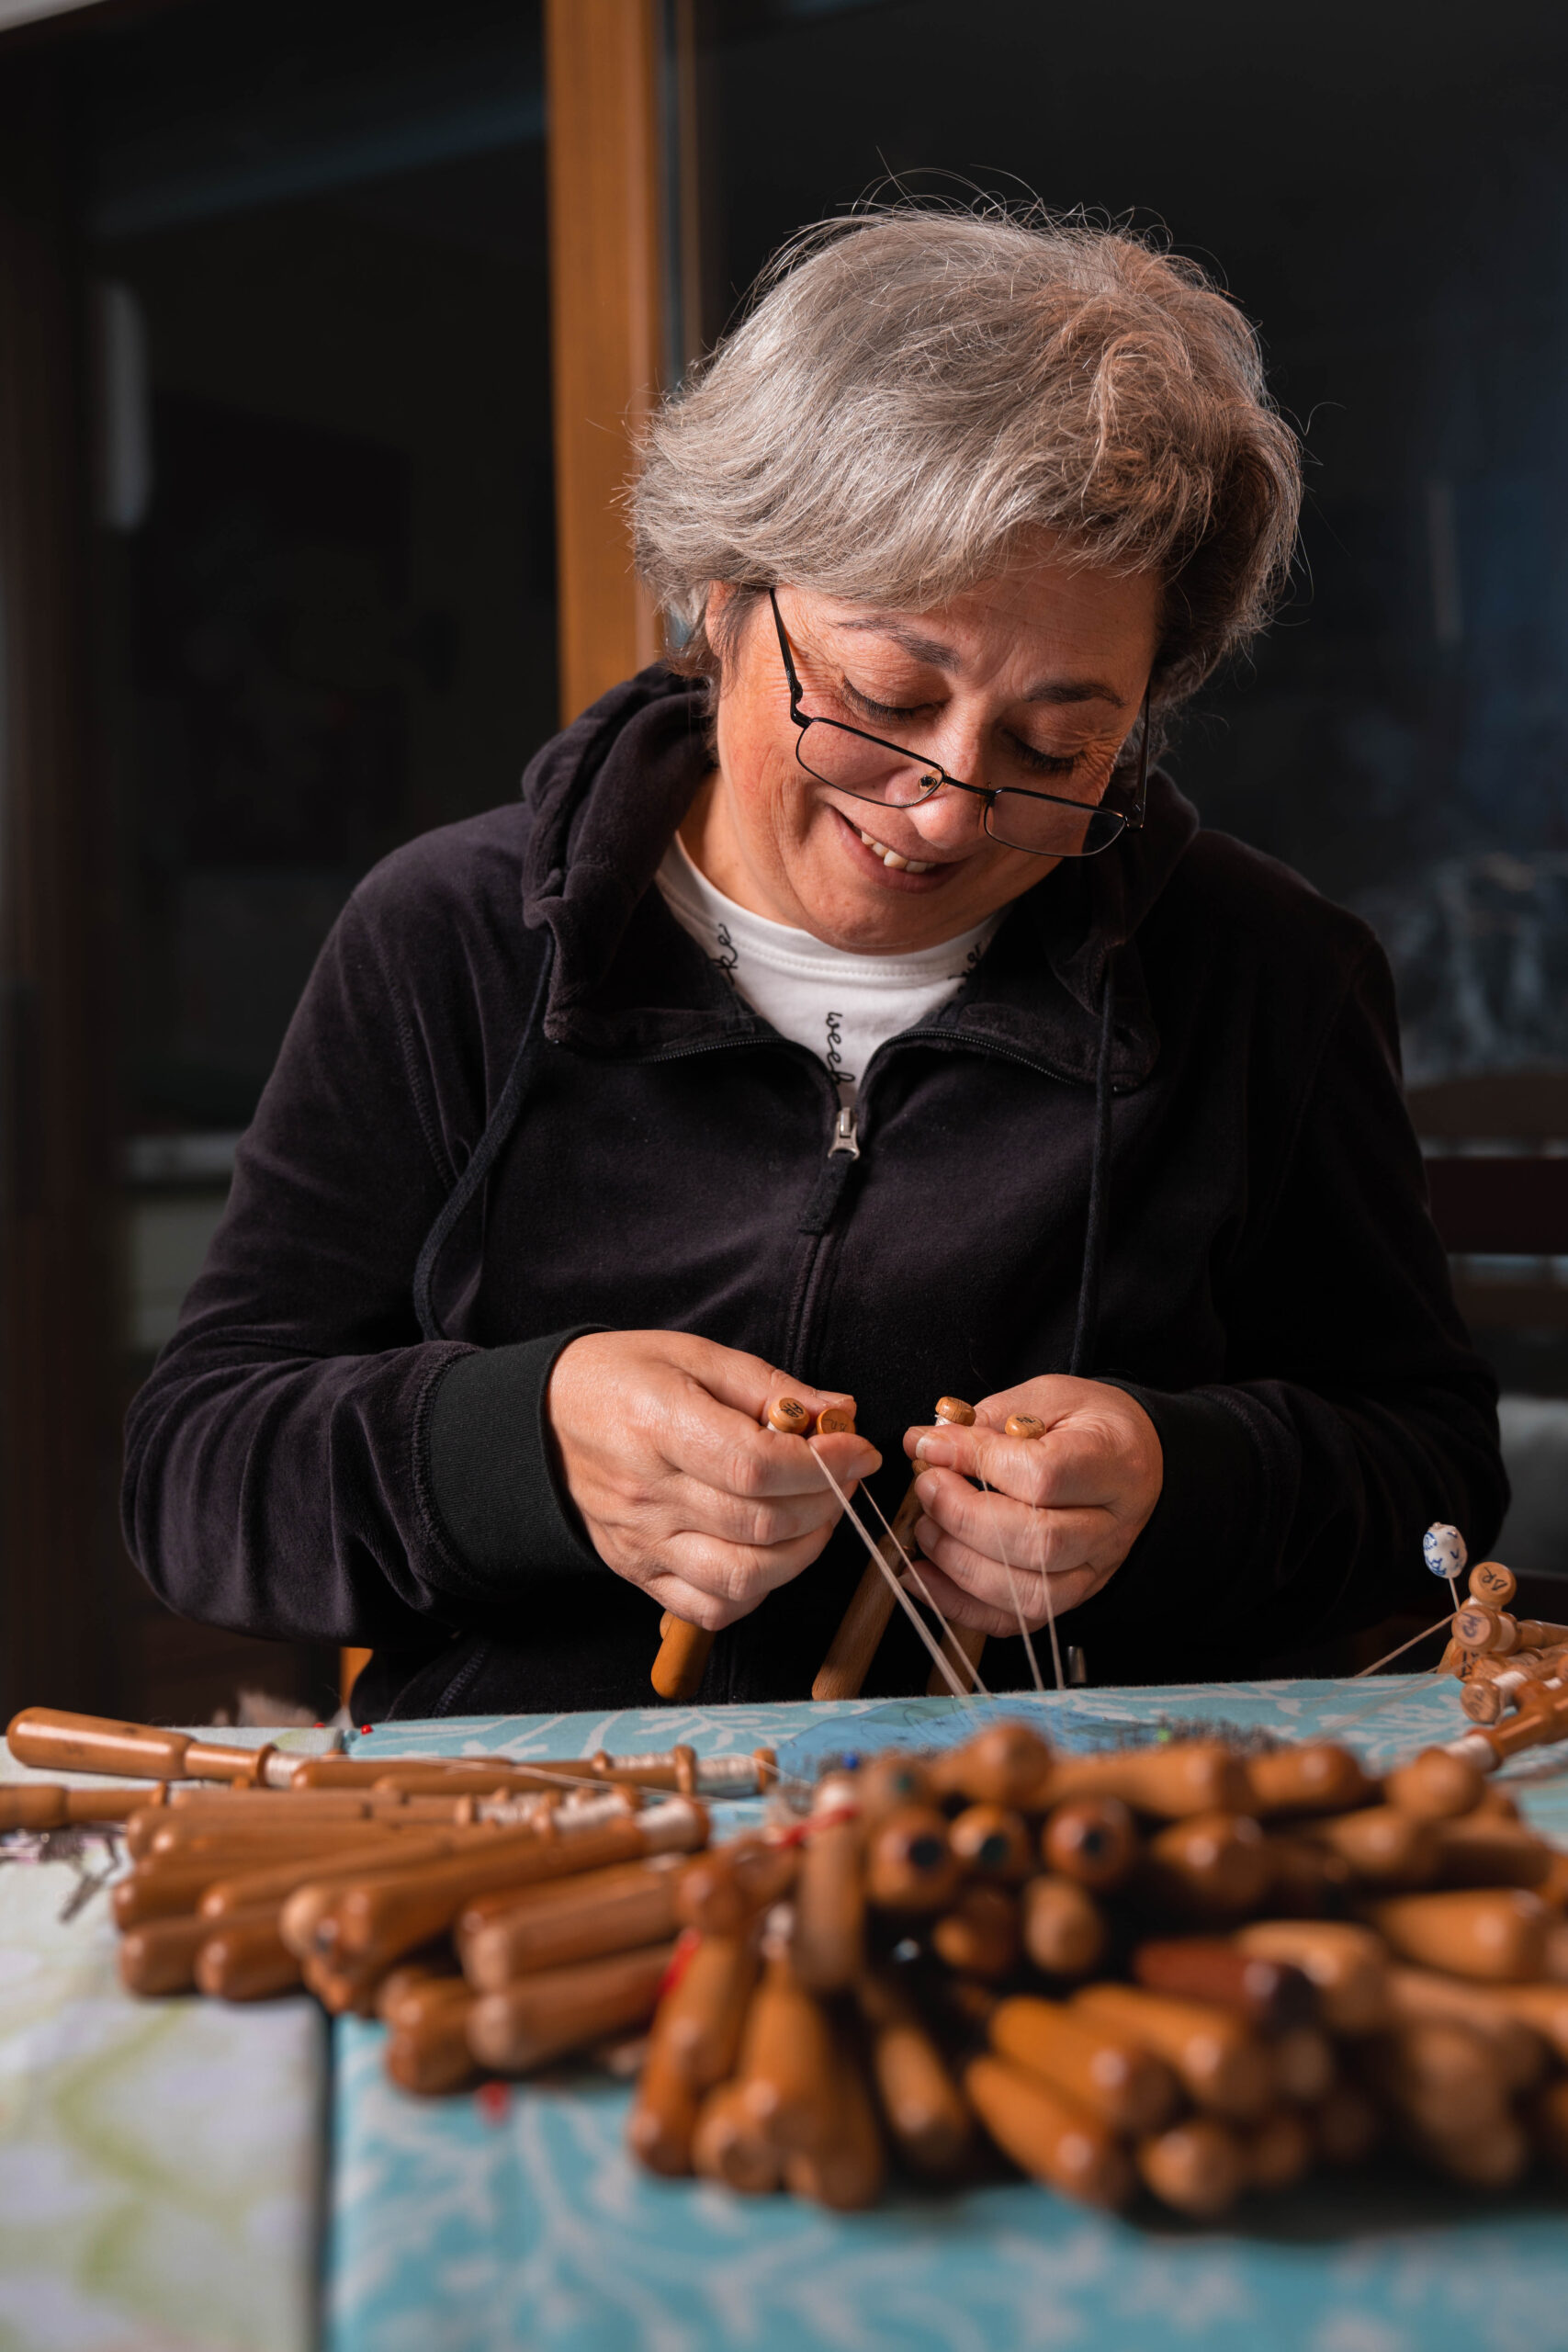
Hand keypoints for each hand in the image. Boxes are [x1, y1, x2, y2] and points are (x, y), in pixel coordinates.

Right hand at [546, 1330, 879, 1630]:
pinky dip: (758, 1590)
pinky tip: (771, 1552)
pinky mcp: (640, 1574)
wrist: (541, 1424)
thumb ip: (769, 1386)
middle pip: (762, 1525)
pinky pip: (712, 1608)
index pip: (758, 1466)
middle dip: (826, 1502)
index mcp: (658, 1425)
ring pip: (745, 1577)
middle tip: (842, 1474)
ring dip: (803, 1552)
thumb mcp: (693, 1356)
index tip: (856, 1448)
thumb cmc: (621, 1380)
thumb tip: (840, 1412)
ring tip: (814, 1514)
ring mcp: (642, 1544)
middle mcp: (648, 1494)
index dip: (823, 1464)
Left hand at [899, 1377, 1161, 1636]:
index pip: (1043, 1475)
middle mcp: (1112, 1525)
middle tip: (926, 1486)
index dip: (976, 1462)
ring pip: (1029, 1593)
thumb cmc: (1087, 1425)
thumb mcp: (1048, 1397)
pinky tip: (924, 1577)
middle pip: (1038, 1541)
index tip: (931, 1446)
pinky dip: (960, 1606)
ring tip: (926, 1527)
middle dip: (962, 1516)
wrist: (1133, 1458)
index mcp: (1113, 1462)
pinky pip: (1015, 1620)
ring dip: (959, 1564)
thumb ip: (987, 1419)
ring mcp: (1095, 1569)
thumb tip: (924, 1444)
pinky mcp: (1071, 1597)